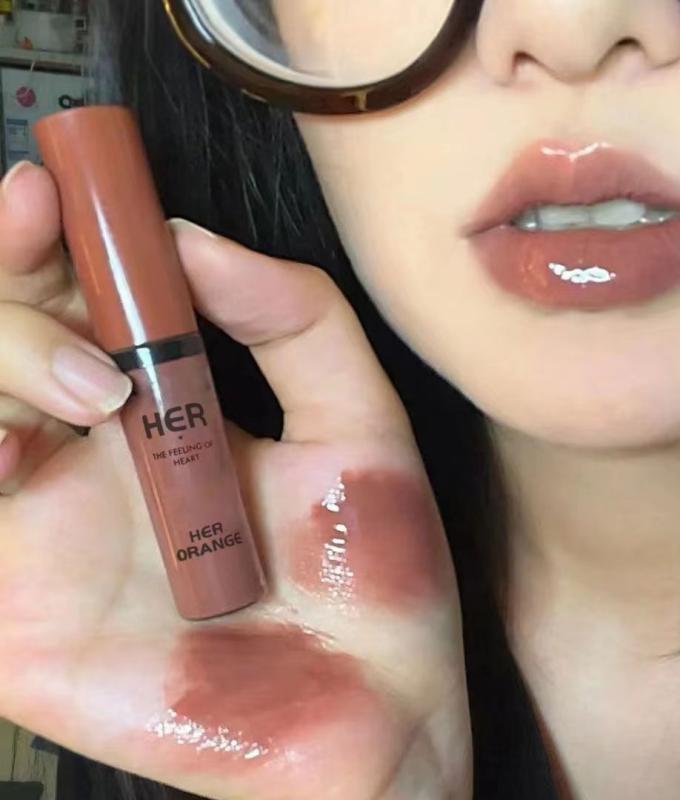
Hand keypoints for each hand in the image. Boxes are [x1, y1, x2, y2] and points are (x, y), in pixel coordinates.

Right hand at [0, 162, 470, 799]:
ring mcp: (52, 538)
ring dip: (0, 357)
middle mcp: (99, 465)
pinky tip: (13, 440)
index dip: (56, 240)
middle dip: (11, 274)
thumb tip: (199, 244)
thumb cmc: (379, 575)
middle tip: (45, 232)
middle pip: (5, 340)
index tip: (61, 183)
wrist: (384, 715)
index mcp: (170, 416)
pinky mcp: (23, 621)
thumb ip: (299, 326)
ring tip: (94, 381)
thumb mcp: (363, 427)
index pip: (81, 305)